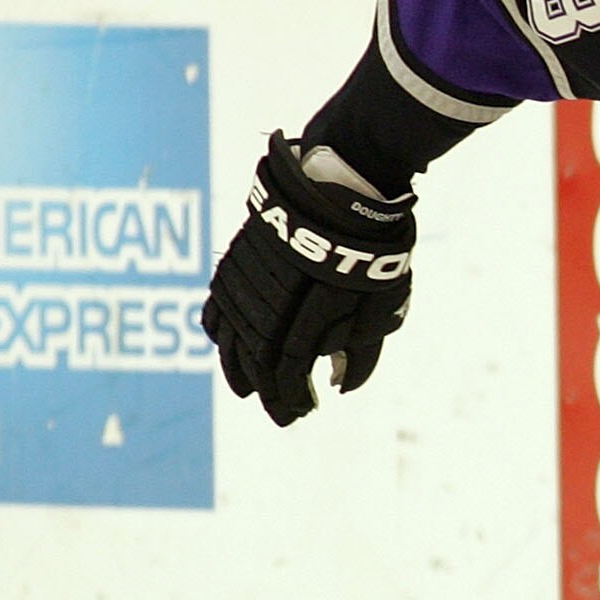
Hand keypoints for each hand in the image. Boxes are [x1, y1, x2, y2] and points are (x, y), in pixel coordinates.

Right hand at [203, 137, 415, 426]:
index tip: (305, 411)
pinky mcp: (240, 258)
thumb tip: (337, 384)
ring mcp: (252, 278)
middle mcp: (274, 298)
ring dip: (236, 366)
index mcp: (311, 311)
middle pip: (259, 357)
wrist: (345, 186)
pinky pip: (218, 300)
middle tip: (281, 414)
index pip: (290, 367)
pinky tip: (222, 343)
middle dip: (269, 390)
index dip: (293, 395)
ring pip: (232, 333)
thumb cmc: (372, 248)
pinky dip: (218, 326)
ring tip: (245, 388)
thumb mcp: (382, 302)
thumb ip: (361, 349)